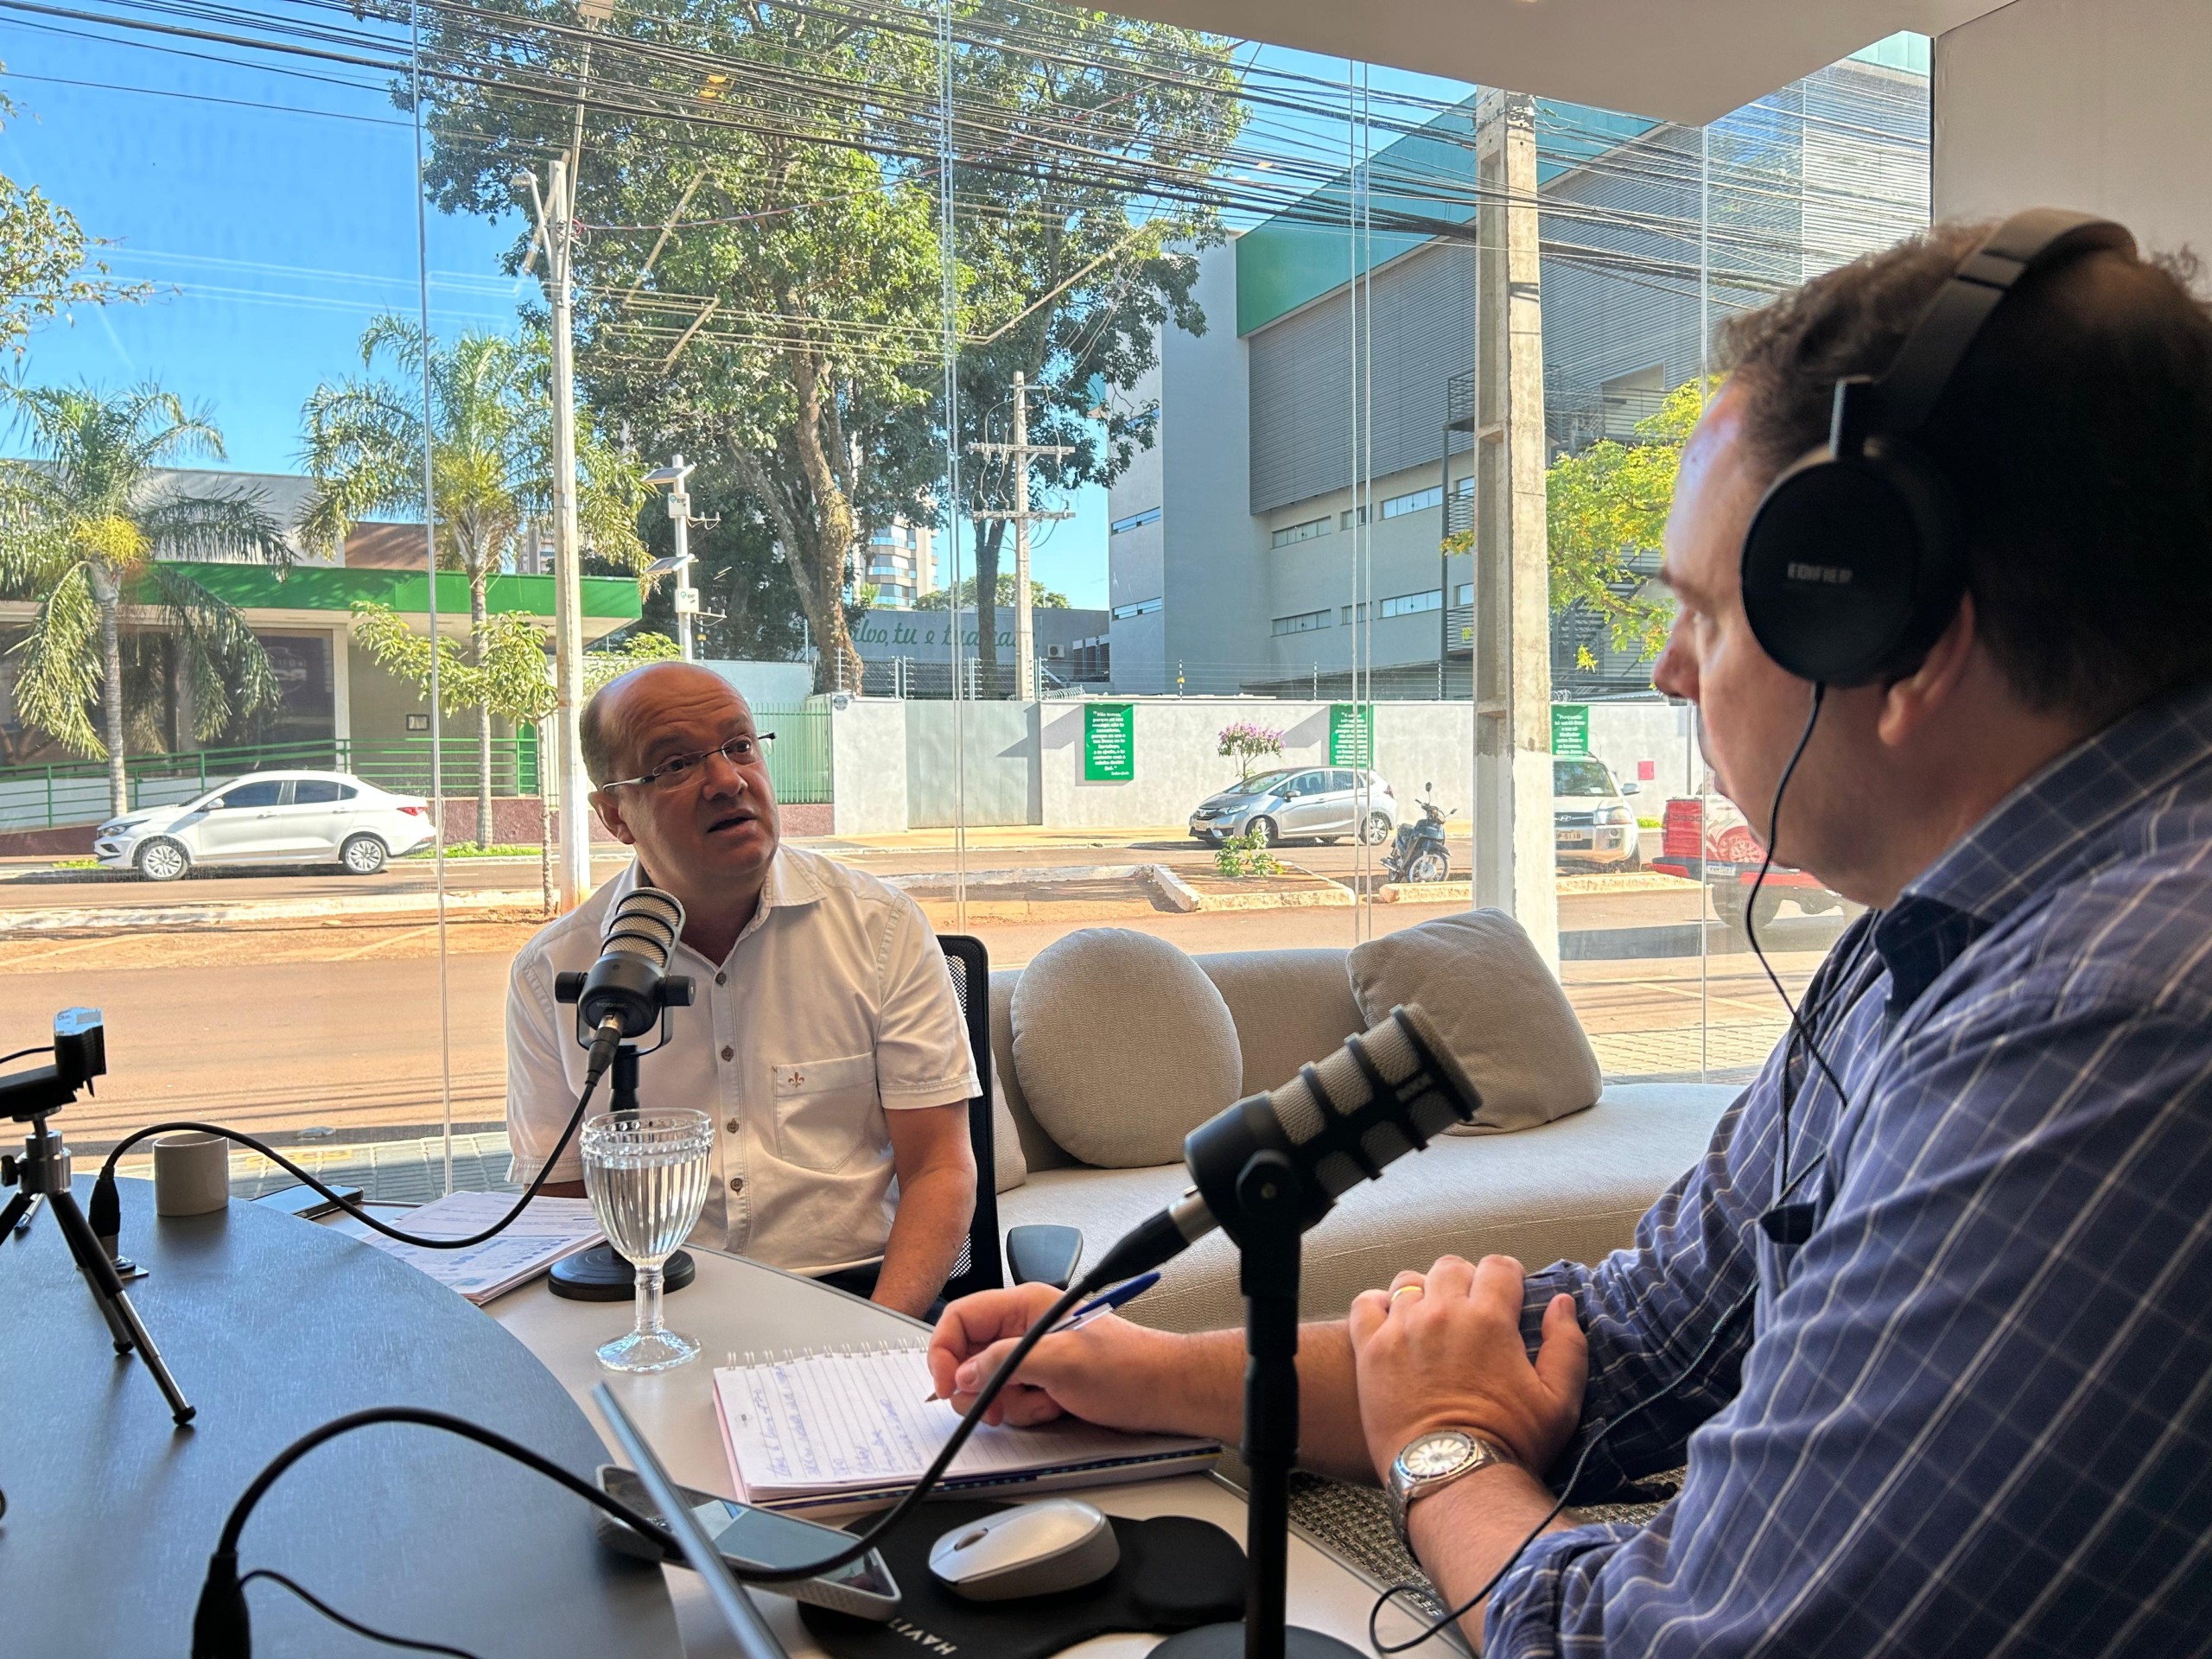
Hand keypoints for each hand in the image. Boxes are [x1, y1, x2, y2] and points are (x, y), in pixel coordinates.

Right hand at [926, 1285, 1173, 1430]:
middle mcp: (1024, 1327)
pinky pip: (1012, 1401)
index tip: (945, 1385)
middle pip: (969, 1356)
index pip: (961, 1318)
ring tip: (1043, 1402)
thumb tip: (963, 1373)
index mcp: (1024, 1306)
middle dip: (980, 1386)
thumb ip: (1005, 1362)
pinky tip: (1055, 1408)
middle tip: (996, 1404)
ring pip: (989, 1384)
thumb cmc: (1127, 1366)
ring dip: (1010, 1403)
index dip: (944, 1352)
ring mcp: (1034, 1356)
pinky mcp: (1043, 1381)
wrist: (1162, 1392)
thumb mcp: (1060, 1361)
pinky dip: (1027, 1411)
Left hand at [1347, 1255, 1586, 1479]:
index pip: (1497, 1267)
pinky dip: (1378, 1307)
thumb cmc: (1510, 1445)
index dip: (1506, 1276)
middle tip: (1470, 1310)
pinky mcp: (1371, 1351)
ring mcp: (1402, 1330)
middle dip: (1465, 1281)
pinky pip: (1366, 1304)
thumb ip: (1567, 1346)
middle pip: (1451, 1267)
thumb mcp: (1560, 1403)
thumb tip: (1562, 1303)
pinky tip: (1391, 1325)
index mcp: (1489, 1319)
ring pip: (1408, 1282)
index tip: (1507, 1292)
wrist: (1452, 1479)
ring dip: (1422, 1293)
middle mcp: (1443, 1314)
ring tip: (1430, 1319)